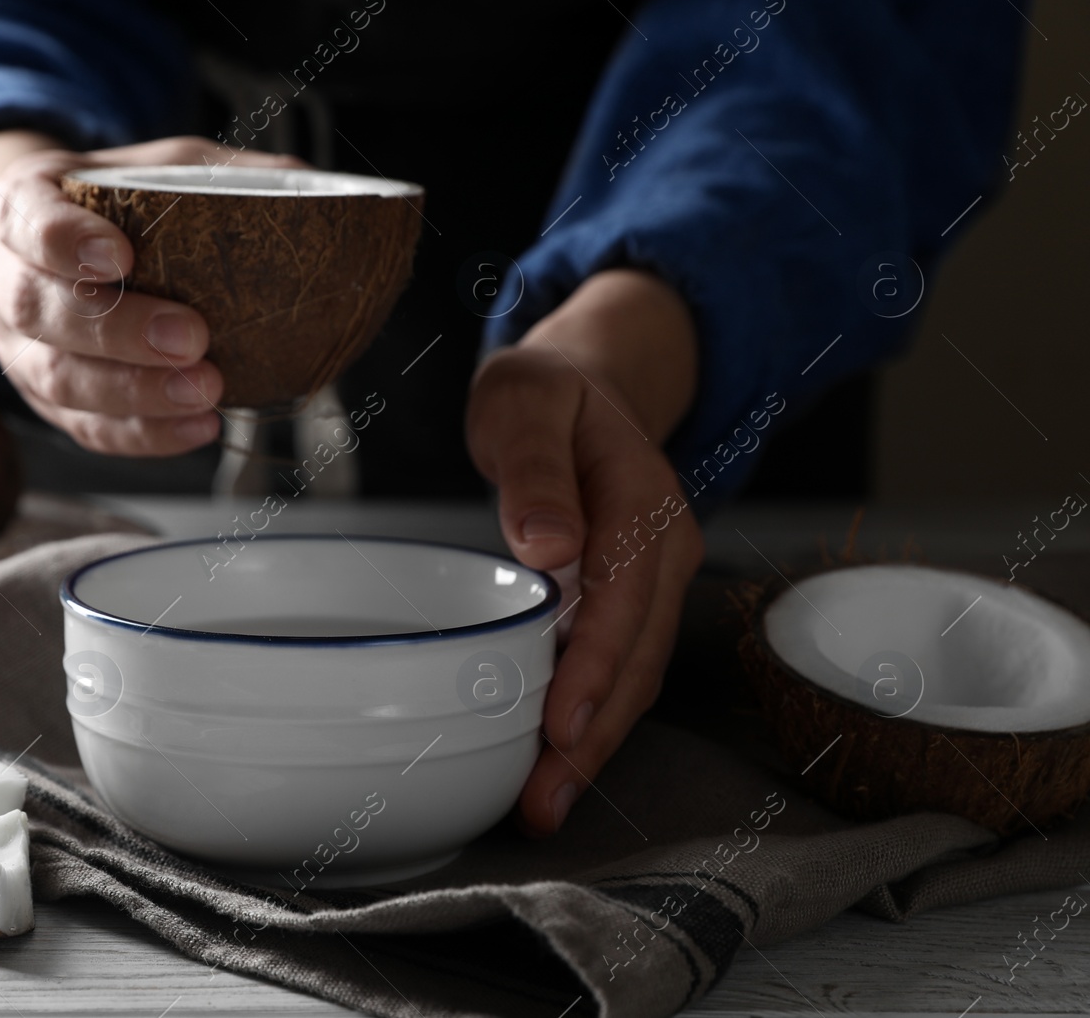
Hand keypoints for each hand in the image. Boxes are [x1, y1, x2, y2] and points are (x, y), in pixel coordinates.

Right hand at [0, 132, 304, 455]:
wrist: (45, 257)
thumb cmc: (111, 208)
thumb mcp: (158, 168)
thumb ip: (222, 174)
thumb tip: (310, 186)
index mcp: (23, 204)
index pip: (28, 221)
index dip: (66, 242)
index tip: (119, 257)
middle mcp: (3, 277)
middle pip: (41, 310)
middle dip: (117, 331)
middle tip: (189, 337)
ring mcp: (17, 346)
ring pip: (56, 379)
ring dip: (134, 393)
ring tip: (203, 391)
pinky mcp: (45, 400)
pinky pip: (83, 428)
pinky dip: (142, 434)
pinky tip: (196, 427)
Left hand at [466, 269, 704, 834]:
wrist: (580, 384)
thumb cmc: (542, 393)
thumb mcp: (523, 400)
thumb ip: (534, 467)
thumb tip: (551, 546)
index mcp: (640, 494)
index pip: (622, 595)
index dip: (593, 667)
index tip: (557, 727)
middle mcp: (664, 543)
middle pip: (638, 653)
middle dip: (593, 733)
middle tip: (542, 801)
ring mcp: (657, 575)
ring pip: (636, 673)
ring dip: (594, 741)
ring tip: (543, 804)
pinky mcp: (637, 598)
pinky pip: (623, 665)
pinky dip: (594, 716)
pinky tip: (557, 761)